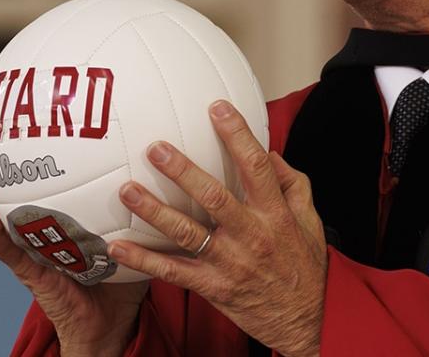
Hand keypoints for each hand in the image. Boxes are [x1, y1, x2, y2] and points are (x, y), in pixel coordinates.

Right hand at [0, 105, 148, 356]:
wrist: (111, 326)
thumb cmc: (126, 275)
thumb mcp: (136, 226)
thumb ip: (147, 194)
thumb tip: (173, 148)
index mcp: (61, 211)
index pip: (42, 167)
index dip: (29, 137)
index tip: (21, 98)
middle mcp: (39, 224)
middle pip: (9, 178)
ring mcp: (30, 247)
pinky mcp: (31, 275)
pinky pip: (10, 251)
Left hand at [108, 100, 327, 356]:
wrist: (305, 320)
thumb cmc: (304, 265)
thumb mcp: (310, 219)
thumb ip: (292, 183)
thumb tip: (270, 153)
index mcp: (275, 213)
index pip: (256, 166)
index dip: (237, 134)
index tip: (217, 107)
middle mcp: (252, 234)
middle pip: (214, 197)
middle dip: (183, 171)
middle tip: (156, 148)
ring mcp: (230, 262)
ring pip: (188, 233)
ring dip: (155, 210)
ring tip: (127, 189)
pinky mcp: (213, 286)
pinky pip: (173, 272)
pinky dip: (144, 260)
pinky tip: (118, 247)